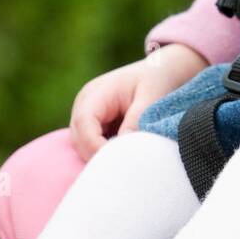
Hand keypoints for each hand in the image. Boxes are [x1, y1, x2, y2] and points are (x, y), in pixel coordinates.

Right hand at [69, 44, 208, 160]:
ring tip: (125, 162)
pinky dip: (105, 152)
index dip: (94, 145)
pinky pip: (92, 144)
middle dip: (96, 155)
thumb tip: (122, 150)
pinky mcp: (95, 123)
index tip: (116, 161)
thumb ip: (136, 121)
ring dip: (100, 155)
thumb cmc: (156, 79)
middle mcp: (85, 103)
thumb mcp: (151, 97)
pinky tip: (123, 155)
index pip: (84, 122)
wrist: (161, 69)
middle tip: (124, 169)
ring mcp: (87, 114)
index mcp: (97, 92)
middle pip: (78, 137)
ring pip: (82, 144)